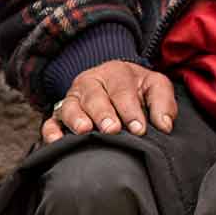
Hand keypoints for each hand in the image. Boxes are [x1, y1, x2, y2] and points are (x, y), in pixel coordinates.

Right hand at [44, 61, 177, 142]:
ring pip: (70, 107)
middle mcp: (90, 83)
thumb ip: (163, 103)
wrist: (114, 84)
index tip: (139, 129)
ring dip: (77, 119)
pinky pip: (50, 122)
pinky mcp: (59, 115)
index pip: (122, 91)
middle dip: (103, 113)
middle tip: (112, 130)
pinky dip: (51, 131)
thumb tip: (164, 125)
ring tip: (85, 131)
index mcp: (115, 73)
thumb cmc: (138, 89)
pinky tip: (57, 141)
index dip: (131, 110)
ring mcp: (73, 99)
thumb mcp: (155, 87)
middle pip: (94, 96)